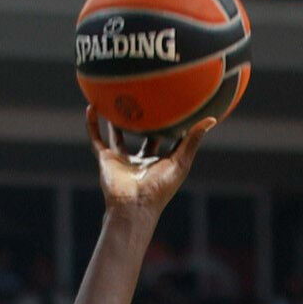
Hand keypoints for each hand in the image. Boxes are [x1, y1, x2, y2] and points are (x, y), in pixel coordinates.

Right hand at [88, 108, 212, 217]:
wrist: (133, 205)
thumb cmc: (160, 189)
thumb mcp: (181, 161)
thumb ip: (192, 140)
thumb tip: (211, 119)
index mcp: (159, 162)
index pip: (166, 140)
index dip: (170, 125)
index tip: (175, 105)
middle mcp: (140, 160)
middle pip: (142, 136)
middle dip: (145, 121)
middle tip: (147, 98)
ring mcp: (122, 160)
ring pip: (117, 136)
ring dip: (116, 120)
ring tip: (116, 99)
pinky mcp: (106, 160)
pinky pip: (96, 139)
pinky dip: (92, 125)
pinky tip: (92, 107)